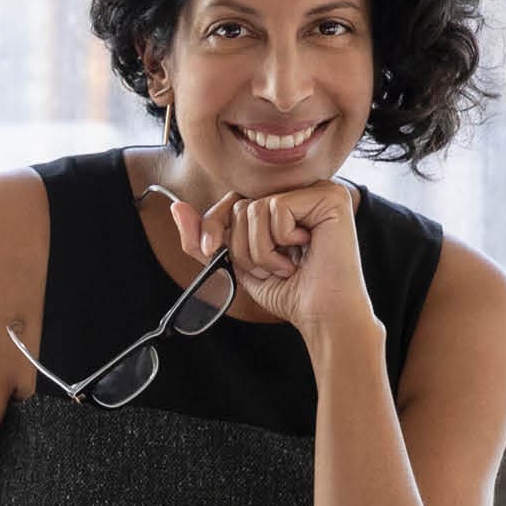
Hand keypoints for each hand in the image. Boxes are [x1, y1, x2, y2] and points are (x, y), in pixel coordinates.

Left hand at [160, 179, 374, 348]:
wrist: (322, 315)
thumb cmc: (289, 291)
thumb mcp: (236, 262)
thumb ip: (206, 238)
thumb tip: (176, 207)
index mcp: (284, 203)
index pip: (232, 200)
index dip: (214, 226)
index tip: (211, 250)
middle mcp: (302, 191)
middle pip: (239, 204)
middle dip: (242, 247)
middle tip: (272, 267)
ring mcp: (318, 190)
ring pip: (254, 209)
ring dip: (261, 250)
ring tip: (288, 264)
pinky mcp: (329, 197)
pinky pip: (275, 208)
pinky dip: (280, 241)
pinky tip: (303, 254)